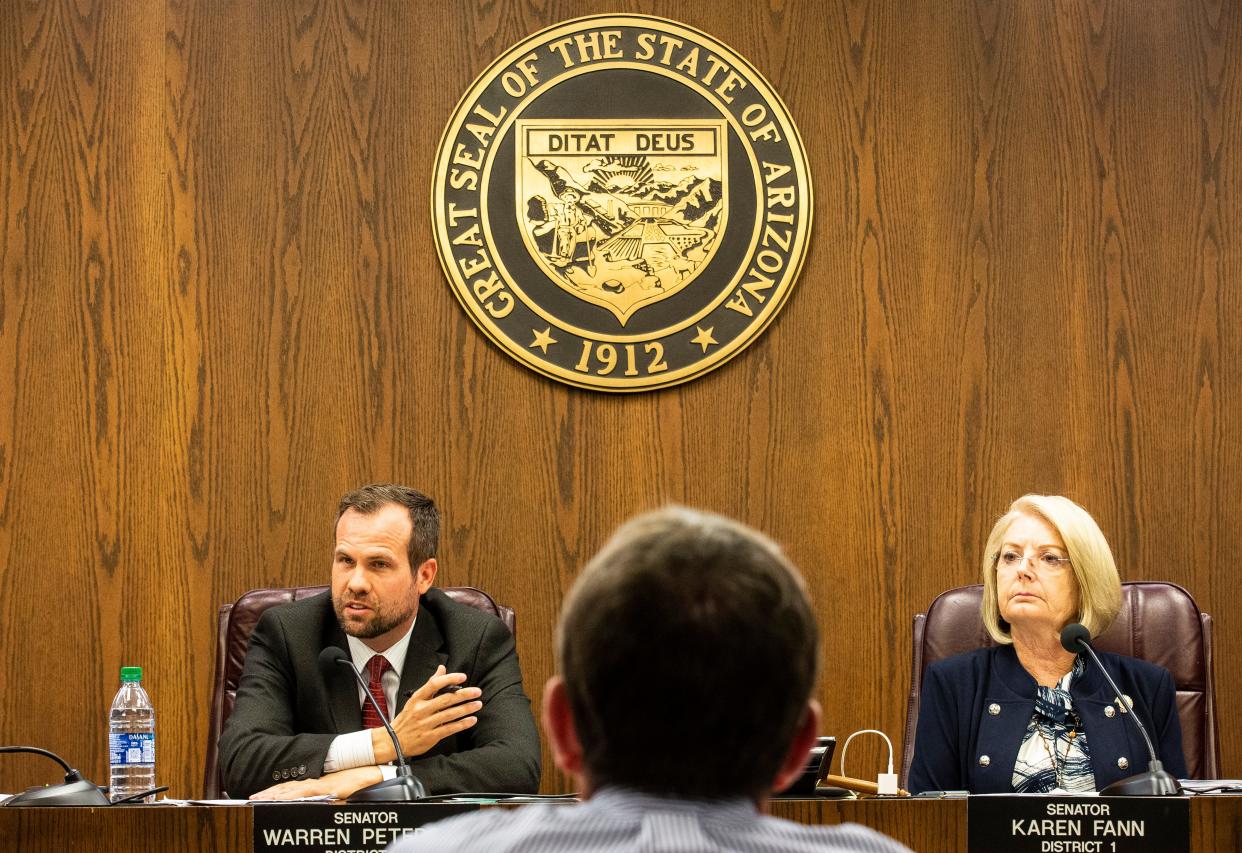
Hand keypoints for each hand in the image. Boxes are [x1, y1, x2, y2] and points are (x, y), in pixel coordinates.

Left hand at [249, 766, 381, 800]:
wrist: (370, 773)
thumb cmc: (357, 781)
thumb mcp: (338, 793)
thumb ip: (325, 798)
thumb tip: (316, 804)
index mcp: (314, 785)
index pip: (289, 789)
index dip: (273, 792)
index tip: (259, 797)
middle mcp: (313, 784)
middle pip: (285, 789)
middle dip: (267, 795)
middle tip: (251, 799)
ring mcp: (317, 786)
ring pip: (290, 791)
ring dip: (273, 795)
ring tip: (258, 800)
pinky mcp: (324, 789)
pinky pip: (303, 794)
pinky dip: (290, 796)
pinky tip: (280, 799)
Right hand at [373, 665, 481, 762]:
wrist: (393, 742)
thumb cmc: (406, 719)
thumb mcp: (414, 700)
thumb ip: (430, 684)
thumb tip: (441, 669)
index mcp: (417, 699)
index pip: (434, 684)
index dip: (449, 679)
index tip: (462, 677)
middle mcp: (421, 710)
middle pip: (446, 699)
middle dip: (464, 694)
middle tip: (477, 691)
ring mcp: (425, 724)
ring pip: (450, 714)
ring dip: (466, 709)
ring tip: (477, 704)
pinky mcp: (430, 737)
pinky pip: (449, 729)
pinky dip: (462, 724)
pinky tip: (471, 720)